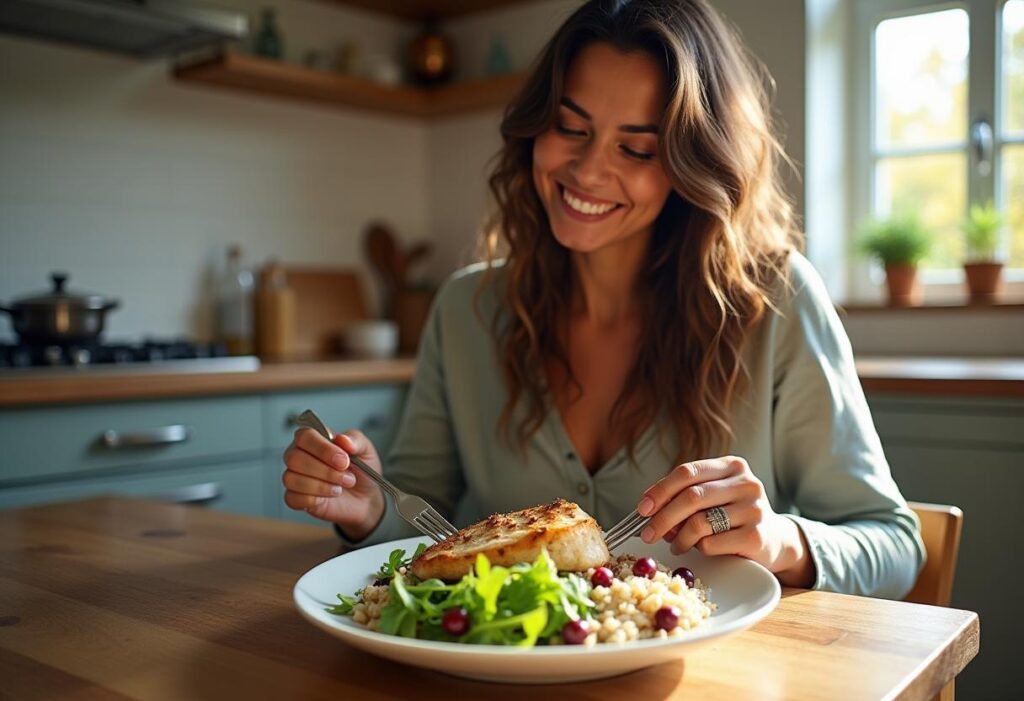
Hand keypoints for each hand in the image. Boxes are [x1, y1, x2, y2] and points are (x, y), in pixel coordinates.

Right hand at [282, 427, 385, 539]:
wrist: (365, 498)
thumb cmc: (361, 471)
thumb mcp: (365, 450)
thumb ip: (355, 440)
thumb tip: (342, 438)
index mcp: (314, 439)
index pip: (304, 436)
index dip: (323, 449)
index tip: (343, 460)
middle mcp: (299, 456)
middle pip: (294, 458)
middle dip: (325, 470)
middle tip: (346, 476)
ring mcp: (295, 477)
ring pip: (291, 479)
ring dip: (320, 486)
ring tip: (340, 487)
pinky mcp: (295, 498)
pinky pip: (292, 498)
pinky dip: (313, 499)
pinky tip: (329, 496)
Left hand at [637, 456, 814, 586]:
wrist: (775, 540)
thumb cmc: (734, 515)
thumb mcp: (714, 495)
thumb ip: (685, 494)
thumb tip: (648, 506)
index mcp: (732, 466)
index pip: (688, 472)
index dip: (660, 490)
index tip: (643, 508)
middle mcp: (746, 483)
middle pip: (691, 497)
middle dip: (663, 518)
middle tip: (648, 534)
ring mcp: (754, 509)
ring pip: (699, 522)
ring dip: (679, 537)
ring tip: (676, 545)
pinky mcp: (756, 536)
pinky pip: (712, 543)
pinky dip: (698, 548)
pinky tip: (700, 549)